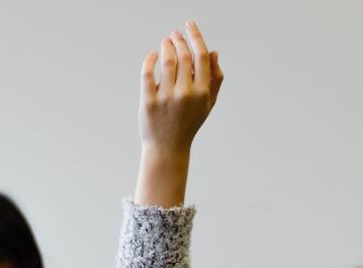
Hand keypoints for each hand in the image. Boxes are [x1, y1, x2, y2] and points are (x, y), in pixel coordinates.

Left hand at [135, 20, 223, 206]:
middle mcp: (185, 94)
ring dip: (165, 46)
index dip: (195, 36)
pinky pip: (148, 73)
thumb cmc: (189, 123)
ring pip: (166, 61)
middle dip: (178, 40)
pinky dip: (150, 59)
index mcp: (202, 93)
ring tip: (165, 42)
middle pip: (183, 56)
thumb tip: (213, 52)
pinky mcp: (149, 102)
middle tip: (174, 34)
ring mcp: (166, 98)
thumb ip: (215, 79)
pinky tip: (153, 54)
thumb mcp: (207, 104)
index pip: (201, 56)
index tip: (189, 25)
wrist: (168, 148)